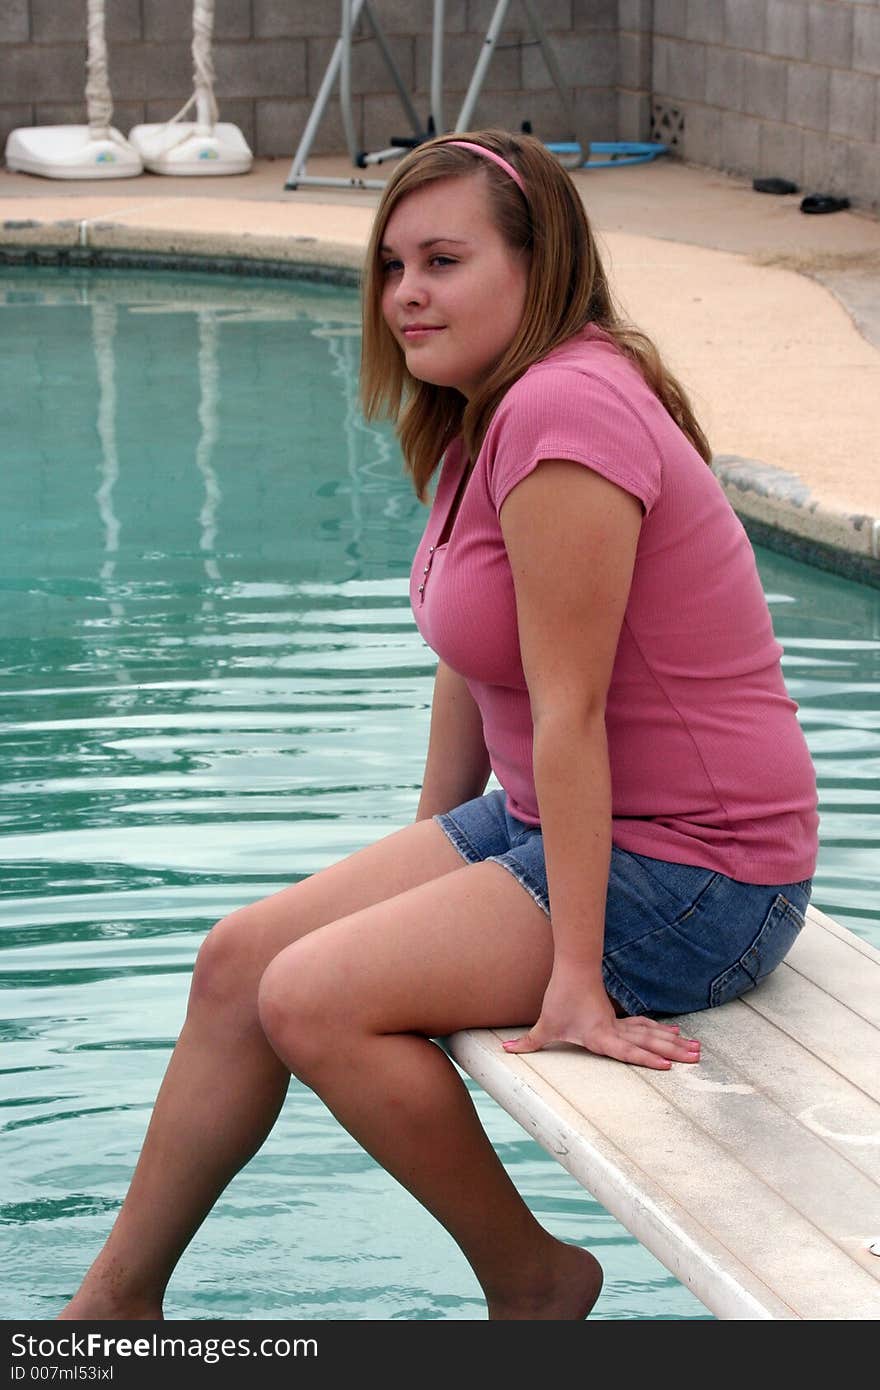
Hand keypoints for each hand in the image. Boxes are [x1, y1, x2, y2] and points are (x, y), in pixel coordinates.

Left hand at [502, 969, 699, 1069]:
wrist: (574, 971)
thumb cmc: (560, 1000)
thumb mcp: (544, 1025)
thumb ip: (528, 1042)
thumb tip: (506, 1050)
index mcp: (601, 1036)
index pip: (627, 1051)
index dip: (646, 1058)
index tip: (666, 1066)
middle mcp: (616, 1031)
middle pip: (649, 1042)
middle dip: (673, 1051)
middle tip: (696, 1059)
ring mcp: (621, 1024)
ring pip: (653, 1034)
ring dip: (674, 1042)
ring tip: (696, 1051)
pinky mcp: (622, 1020)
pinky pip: (647, 1027)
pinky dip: (663, 1032)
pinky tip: (677, 1035)